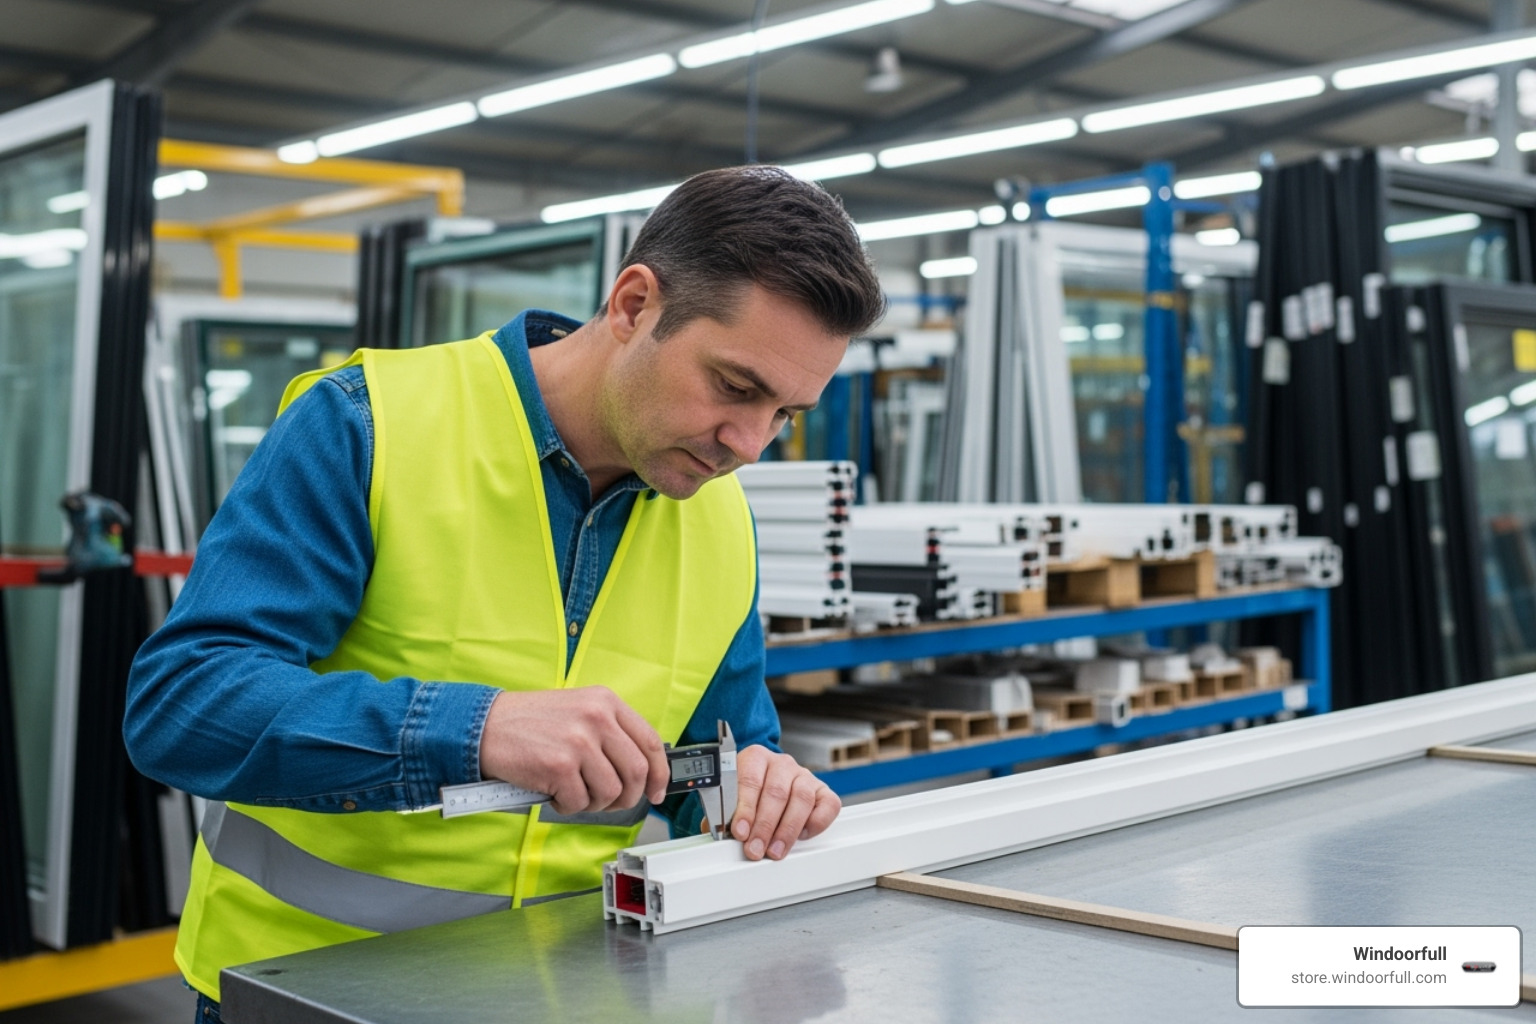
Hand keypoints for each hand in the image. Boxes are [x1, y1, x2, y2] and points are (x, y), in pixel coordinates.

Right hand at [478, 687, 669, 815]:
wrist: (486, 725)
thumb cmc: (530, 723)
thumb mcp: (579, 711)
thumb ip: (609, 734)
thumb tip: (640, 771)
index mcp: (606, 702)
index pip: (650, 742)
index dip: (659, 773)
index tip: (657, 791)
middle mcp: (596, 717)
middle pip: (636, 772)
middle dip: (627, 796)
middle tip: (610, 802)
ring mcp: (579, 741)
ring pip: (610, 792)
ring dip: (594, 803)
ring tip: (573, 793)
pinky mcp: (559, 765)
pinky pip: (579, 801)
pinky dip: (567, 806)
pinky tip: (553, 793)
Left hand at [728, 745, 840, 860]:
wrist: (767, 784)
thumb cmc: (747, 794)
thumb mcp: (730, 797)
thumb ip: (727, 813)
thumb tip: (728, 835)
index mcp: (756, 758)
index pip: (750, 780)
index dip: (745, 808)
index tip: (740, 832)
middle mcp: (782, 763)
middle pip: (776, 792)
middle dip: (765, 826)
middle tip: (755, 849)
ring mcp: (804, 775)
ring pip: (802, 798)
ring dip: (787, 830)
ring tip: (775, 850)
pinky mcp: (823, 790)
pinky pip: (829, 805)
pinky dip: (816, 823)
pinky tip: (801, 835)